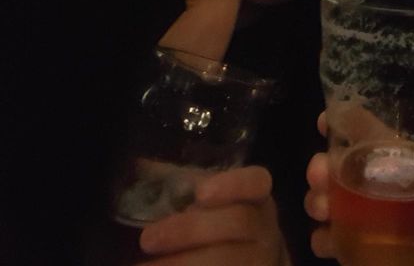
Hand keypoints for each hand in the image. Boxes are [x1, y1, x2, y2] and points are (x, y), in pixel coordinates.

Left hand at [137, 166, 289, 265]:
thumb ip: (181, 184)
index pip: (256, 182)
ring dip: (182, 263)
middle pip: (237, 222)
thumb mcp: (211, 201)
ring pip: (227, 259)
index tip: (201, 193)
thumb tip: (141, 166)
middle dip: (190, 230)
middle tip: (147, 239)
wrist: (254, 261)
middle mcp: (263, 227)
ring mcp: (260, 258)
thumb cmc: (223, 223)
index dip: (232, 185)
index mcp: (255, 197)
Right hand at [304, 115, 413, 265]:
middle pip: (336, 164)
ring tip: (322, 208)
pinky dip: (322, 238)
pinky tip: (328, 240)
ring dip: (316, 199)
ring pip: (325, 198)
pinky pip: (328, 239)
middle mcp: (374, 180)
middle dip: (321, 165)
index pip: (365, 129)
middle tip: (320, 173)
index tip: (324, 121)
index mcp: (399, 156)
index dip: (343, 120)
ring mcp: (362, 213)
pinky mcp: (356, 245)